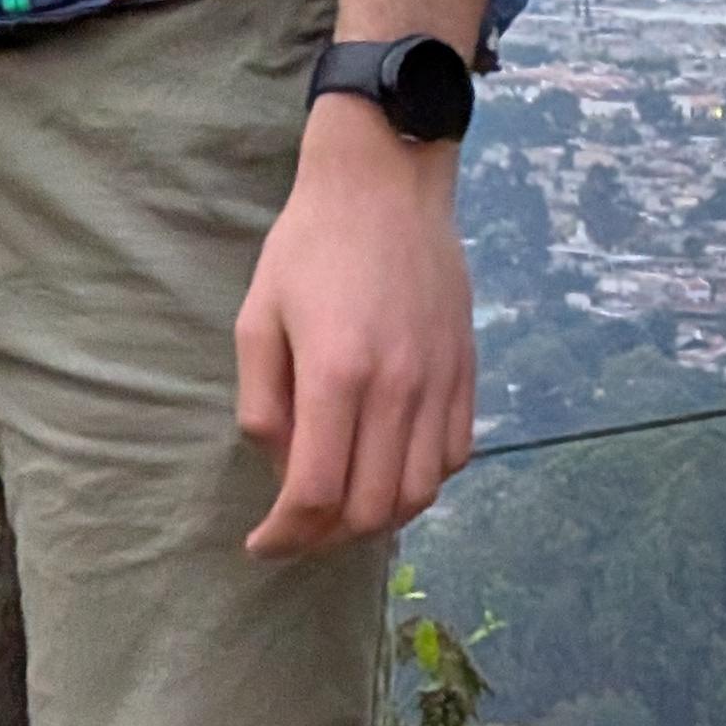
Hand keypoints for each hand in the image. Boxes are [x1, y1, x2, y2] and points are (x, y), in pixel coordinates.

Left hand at [234, 96, 475, 555]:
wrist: (385, 181)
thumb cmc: (309, 243)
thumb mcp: (259, 315)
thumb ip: (263, 403)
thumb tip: (281, 471)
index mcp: (337, 374)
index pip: (316, 494)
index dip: (285, 536)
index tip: (262, 544)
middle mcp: (397, 389)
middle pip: (372, 509)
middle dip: (327, 536)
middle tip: (298, 526)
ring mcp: (440, 382)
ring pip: (419, 494)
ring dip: (378, 517)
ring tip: (344, 505)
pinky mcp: (467, 371)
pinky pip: (454, 457)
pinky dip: (420, 482)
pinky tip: (389, 466)